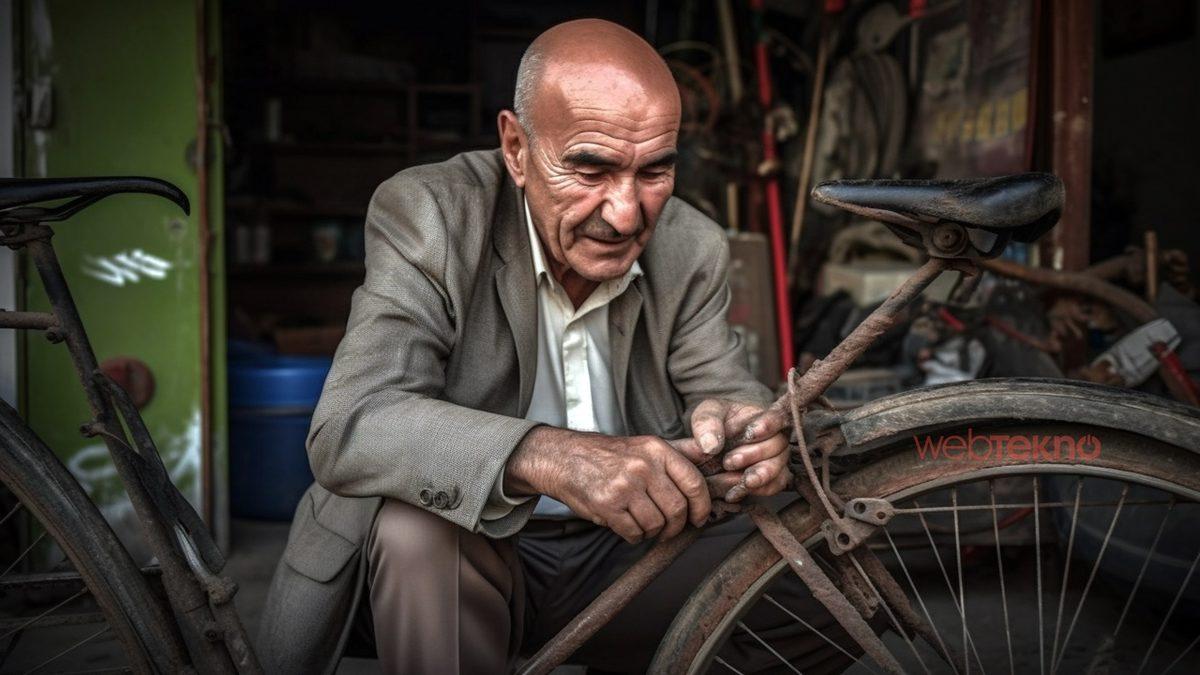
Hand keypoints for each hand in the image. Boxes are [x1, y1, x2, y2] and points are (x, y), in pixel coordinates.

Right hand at [504, 427, 709, 542]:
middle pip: (677, 509)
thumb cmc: (609, 455)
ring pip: (656, 524)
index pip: (694, 483)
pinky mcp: (607, 504)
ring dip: (652, 532)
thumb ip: (681, 452)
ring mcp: (625, 485)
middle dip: (675, 526)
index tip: (698, 518)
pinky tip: (626, 525)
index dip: (701, 506)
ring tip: (641, 522)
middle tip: (667, 528)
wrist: (564, 458)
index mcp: (657, 449)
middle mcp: (643, 465)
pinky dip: (633, 536)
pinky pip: (634, 533)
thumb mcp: (646, 446)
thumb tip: (715, 454)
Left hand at [685, 399, 790, 501]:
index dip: (769, 425)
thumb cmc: (715, 424)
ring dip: (760, 475)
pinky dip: (758, 490)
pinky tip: (736, 492)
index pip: (777, 416)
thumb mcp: (706, 413)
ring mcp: (777, 459)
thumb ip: (707, 422)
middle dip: (755, 454)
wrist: (712, 447)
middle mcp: (776, 437)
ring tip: (741, 480)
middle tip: (729, 462)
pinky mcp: (772, 479)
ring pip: (779, 468)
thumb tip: (711, 445)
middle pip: (779, 445)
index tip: (751, 433)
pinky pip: (774, 486)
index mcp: (764, 416)